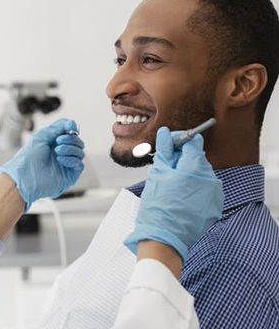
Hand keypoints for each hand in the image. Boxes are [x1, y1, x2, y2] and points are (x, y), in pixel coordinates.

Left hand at [0, 118, 84, 211]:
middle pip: (78, 141)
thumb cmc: (29, 157)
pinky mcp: (70, 175)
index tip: (70, 126)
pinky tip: (60, 159)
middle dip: (70, 138)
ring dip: (69, 148)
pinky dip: (71, 159)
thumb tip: (72, 124)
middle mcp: (62, 153)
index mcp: (55, 143)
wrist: (25, 177)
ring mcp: (67, 164)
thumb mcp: (42, 136)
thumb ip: (57, 127)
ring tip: (56, 151)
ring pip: (80, 152)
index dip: (72, 128)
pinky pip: (79, 164)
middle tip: (58, 141)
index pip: (70, 132)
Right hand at [124, 126, 223, 262]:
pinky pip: (205, 191)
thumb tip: (166, 133)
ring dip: (187, 175)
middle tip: (164, 168)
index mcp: (196, 167)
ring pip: (201, 175)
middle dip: (181, 159)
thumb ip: (165, 151)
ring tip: (170, 187)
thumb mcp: (158, 174)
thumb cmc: (158, 206)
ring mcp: (215, 195)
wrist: (164, 239)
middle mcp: (211, 179)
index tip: (168, 145)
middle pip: (197, 158)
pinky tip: (179, 199)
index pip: (193, 141)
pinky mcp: (214, 208)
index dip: (179, 140)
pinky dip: (193, 190)